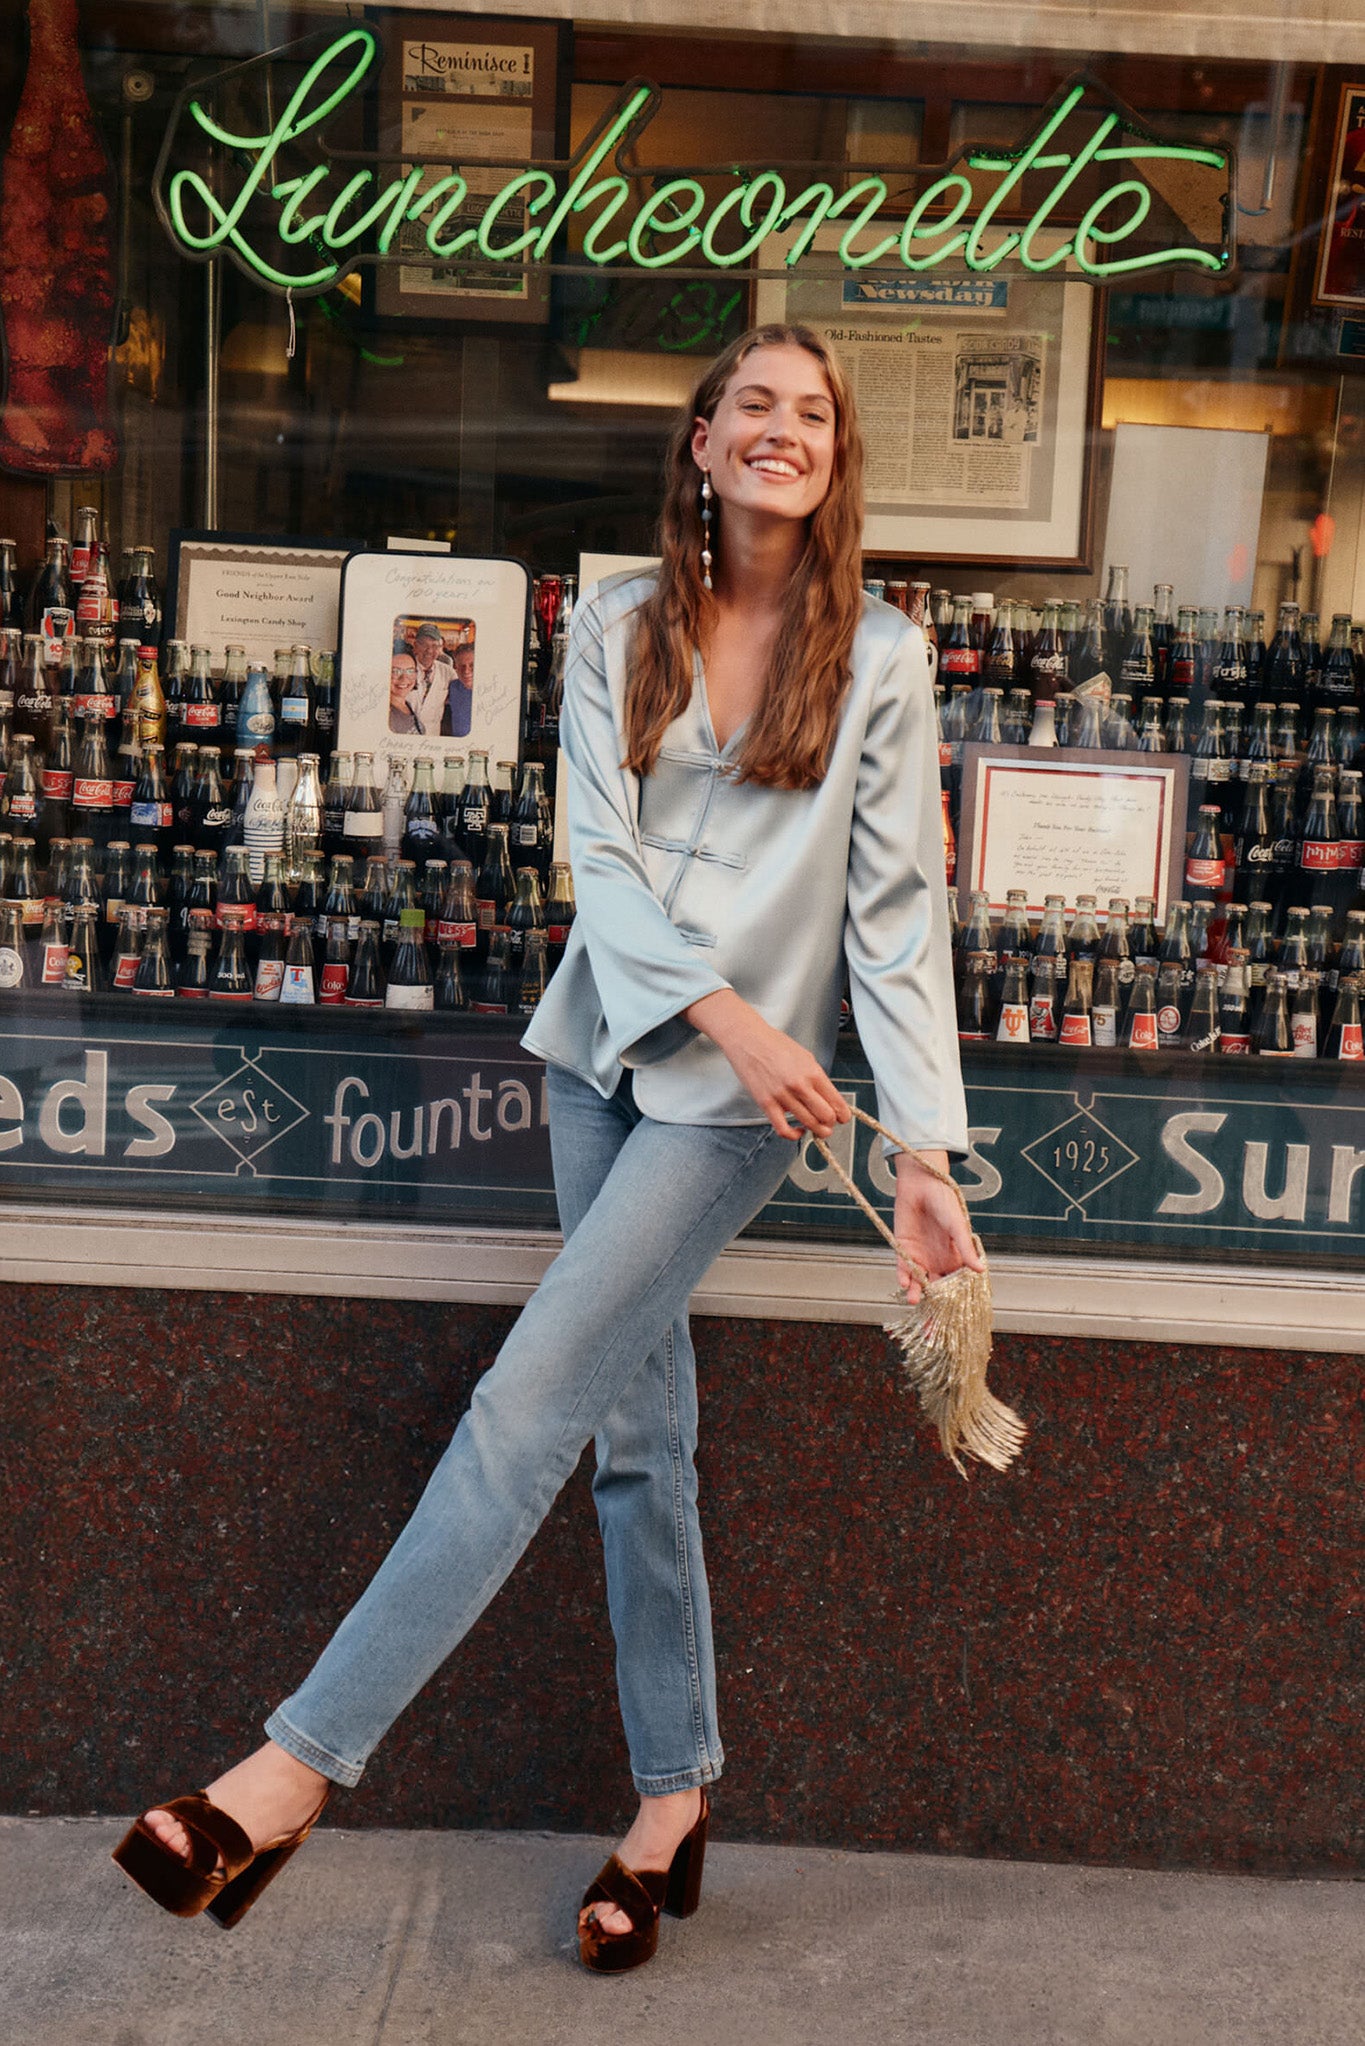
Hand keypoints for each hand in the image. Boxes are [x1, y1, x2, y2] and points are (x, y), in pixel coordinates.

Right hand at [684, 990, 849, 1139]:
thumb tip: (827, 1096)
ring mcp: (783, 1096)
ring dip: (817, 1130)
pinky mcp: (766, 1103)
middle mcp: (800, 1085)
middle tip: (829, 1123)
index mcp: (813, 1072)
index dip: (843, 1114)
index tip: (843, 1117)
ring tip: (817, 1128)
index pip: (836, 1101)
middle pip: (826, 1116)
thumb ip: (816, 1077)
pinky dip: (794, 1135)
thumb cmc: (774, 1044)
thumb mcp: (805, 1056)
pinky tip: (798, 1130)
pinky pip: (783, 1128)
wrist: (748, 1040)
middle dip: (831, 1123)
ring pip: (808, 1124)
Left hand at [892, 1153, 984, 1304]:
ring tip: (914, 1301)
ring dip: (916, 1293)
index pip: (956, 1286)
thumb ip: (965, 1248)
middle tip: (930, 1326)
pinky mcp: (903, 1249)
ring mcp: (920, 1256)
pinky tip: (904, 1283)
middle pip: (936, 1290)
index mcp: (955, 1258)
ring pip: (918, 1282)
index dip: (955, 1302)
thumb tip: (980, 1270)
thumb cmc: (944, 1201)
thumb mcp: (957, 1225)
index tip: (955, 1318)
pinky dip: (903, 1277)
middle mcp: (937, 1261)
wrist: (921, 1183)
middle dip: (933, 1308)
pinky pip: (903, 1268)